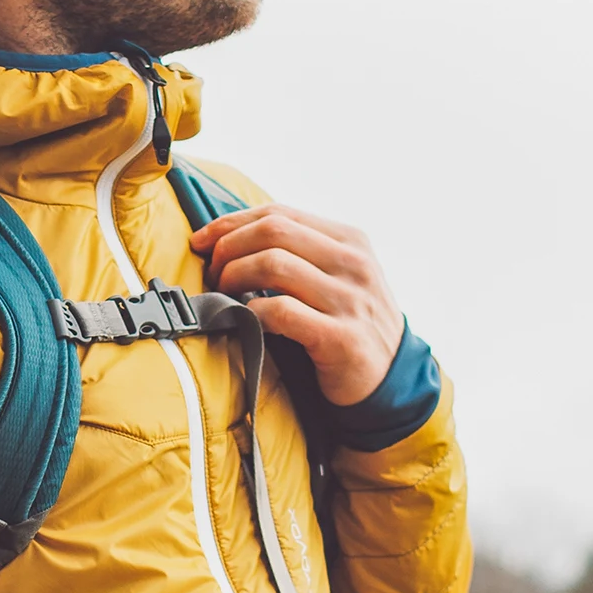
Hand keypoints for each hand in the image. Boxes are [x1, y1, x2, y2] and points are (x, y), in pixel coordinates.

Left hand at [190, 204, 404, 406]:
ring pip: (273, 264)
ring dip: (234, 278)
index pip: (279, 214)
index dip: (231, 224)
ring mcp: (349, 299)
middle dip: (228, 249)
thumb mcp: (336, 276)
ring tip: (225, 296)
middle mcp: (353, 263)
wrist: (390, 378)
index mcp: (349, 240)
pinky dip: (252, 313)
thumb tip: (230, 238)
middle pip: (272, 231)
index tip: (201, 241)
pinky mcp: (340, 338)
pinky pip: (280, 312)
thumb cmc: (348, 322)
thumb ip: (298, 253)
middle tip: (213, 274)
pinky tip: (246, 321)